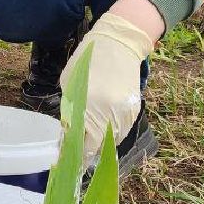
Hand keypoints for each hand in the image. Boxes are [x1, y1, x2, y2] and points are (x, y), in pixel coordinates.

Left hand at [60, 9, 156, 157]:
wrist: (119, 43)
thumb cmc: (88, 60)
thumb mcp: (70, 83)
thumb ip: (70, 109)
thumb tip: (68, 131)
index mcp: (91, 106)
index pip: (85, 144)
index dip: (77, 155)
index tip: (69, 160)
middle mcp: (111, 113)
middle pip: (100, 146)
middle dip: (88, 151)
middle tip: (77, 151)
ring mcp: (125, 112)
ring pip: (112, 140)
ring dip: (100, 143)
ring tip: (89, 139)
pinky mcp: (134, 109)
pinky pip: (122, 130)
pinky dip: (111, 132)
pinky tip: (102, 127)